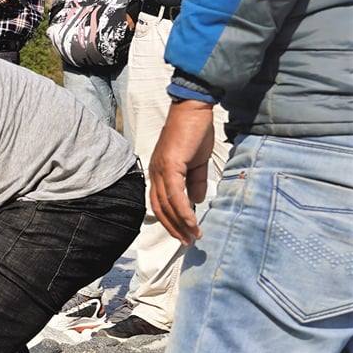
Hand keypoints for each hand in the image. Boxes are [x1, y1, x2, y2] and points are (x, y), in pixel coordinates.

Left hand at [150, 100, 216, 243]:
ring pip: (166, 204)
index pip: (161, 203)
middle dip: (173, 227)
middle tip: (187, 242)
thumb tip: (196, 201)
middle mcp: (156, 174)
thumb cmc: (194, 133)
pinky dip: (183, 210)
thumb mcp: (196, 162)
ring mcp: (161, 170)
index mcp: (160, 173)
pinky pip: (175, 193)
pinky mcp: (170, 165)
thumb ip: (194, 182)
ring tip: (192, 236)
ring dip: (179, 223)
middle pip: (160, 208)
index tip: (184, 233)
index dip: (171, 220)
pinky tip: (191, 221)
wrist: (193, 110)